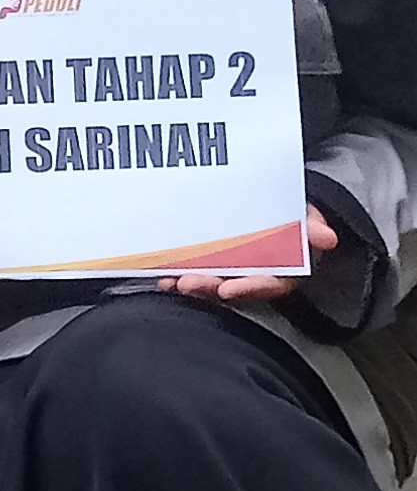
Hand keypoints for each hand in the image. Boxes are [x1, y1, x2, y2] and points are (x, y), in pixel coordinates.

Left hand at [159, 206, 338, 303]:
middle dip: (209, 286)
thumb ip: (312, 226)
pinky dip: (178, 271)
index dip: (249, 288)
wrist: (277, 201)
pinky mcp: (212, 260)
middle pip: (233, 285)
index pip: (269, 284)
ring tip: (169, 280)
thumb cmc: (292, 212)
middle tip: (186, 283)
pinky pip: (195, 268)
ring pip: (211, 280)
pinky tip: (162, 272)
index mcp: (282, 268)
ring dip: (189, 282)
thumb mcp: (306, 215)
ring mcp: (232, 268)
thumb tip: (327, 238)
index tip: (228, 290)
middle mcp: (255, 273)